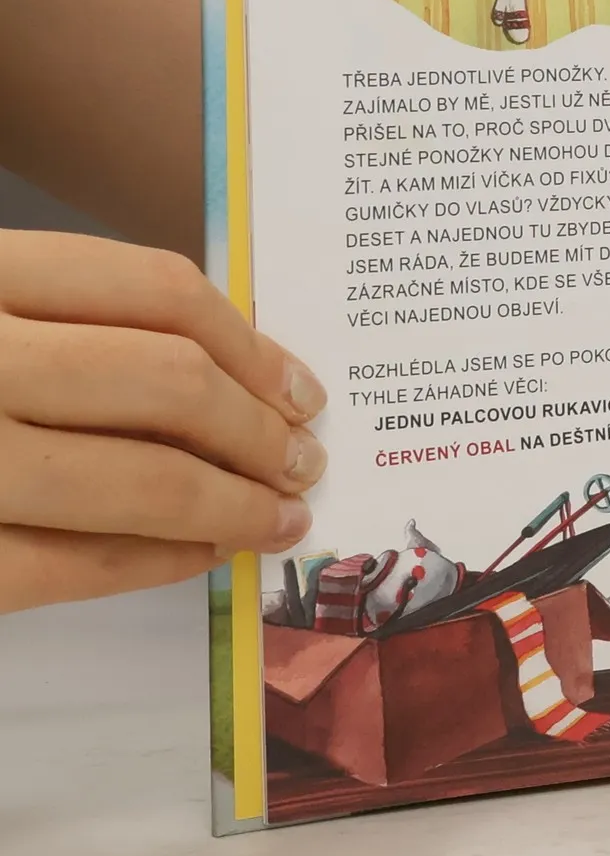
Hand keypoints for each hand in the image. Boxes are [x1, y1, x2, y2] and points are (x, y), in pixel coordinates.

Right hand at [0, 232, 325, 612]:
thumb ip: (60, 318)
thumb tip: (228, 372)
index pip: (152, 290)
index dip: (252, 343)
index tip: (302, 387)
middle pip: (165, 384)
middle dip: (257, 432)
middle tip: (303, 460)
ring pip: (136, 481)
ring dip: (231, 506)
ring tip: (277, 517)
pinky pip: (70, 565)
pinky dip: (155, 563)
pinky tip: (198, 556)